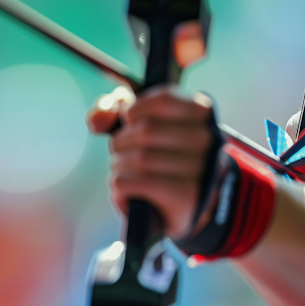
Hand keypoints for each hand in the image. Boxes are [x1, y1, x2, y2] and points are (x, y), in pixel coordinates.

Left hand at [87, 85, 214, 238]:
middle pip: (147, 131)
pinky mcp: (185, 195)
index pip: (163, 101)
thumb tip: (97, 121)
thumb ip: (114, 107)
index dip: (135, 111)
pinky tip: (126, 189)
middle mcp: (207, 140)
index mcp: (202, 113)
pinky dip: (120, 186)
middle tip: (122, 154)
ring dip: (120, 166)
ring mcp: (200, 169)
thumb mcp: (142, 120)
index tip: (131, 122)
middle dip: (122, 143)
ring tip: (124, 172)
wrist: (183, 204)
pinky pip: (134, 183)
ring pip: (140, 159)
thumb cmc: (159, 156)